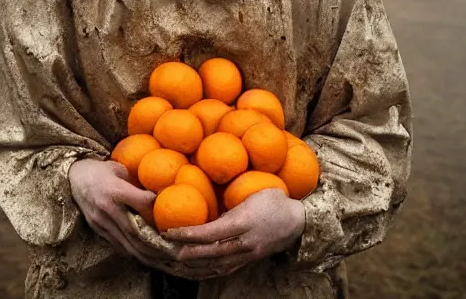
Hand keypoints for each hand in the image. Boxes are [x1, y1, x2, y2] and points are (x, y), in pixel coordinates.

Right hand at [69, 158, 168, 265]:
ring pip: (128, 244)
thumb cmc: (101, 169)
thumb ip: (135, 181)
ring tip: (165, 260)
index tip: (169, 209)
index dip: (155, 206)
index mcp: (113, 189)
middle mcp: (107, 209)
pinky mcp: (98, 231)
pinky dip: (135, 254)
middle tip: (175, 248)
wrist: (74, 178)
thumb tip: (158, 191)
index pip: (139, 201)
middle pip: (135, 230)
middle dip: (157, 243)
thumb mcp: (119, 168)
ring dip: (148, 255)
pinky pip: (119, 246)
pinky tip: (148, 259)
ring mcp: (101, 223)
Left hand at [162, 189, 305, 276]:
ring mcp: (248, 254)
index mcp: (244, 222)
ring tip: (176, 262)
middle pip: (211, 253)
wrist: (298, 220)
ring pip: (217, 265)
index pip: (211, 232)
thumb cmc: (274, 200)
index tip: (172, 231)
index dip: (190, 234)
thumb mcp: (253, 194)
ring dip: (195, 265)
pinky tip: (196, 270)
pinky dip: (208, 271)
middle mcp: (245, 242)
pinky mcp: (250, 261)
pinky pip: (226, 269)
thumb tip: (210, 206)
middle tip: (168, 250)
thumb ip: (232, 204)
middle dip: (188, 253)